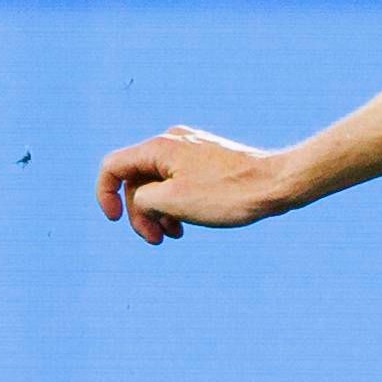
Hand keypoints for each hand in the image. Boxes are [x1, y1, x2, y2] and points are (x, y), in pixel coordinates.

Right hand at [96, 126, 299, 244]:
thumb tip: (142, 200)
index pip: (113, 167)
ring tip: (173, 235)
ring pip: (159, 184)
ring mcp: (192, 149)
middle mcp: (172, 141)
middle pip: (137, 180)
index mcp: (159, 147)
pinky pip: (179, 183)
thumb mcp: (171, 201)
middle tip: (156, 239)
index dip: (105, 195)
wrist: (277, 185)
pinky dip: (176, 204)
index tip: (115, 220)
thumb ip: (141, 199)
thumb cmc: (227, 194)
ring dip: (158, 212)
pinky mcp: (208, 161)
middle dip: (140, 213)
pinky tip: (187, 224)